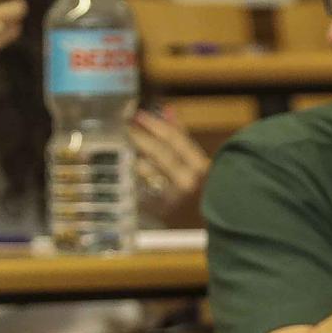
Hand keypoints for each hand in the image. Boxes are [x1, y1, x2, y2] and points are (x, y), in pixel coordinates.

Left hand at [131, 106, 209, 224]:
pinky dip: (129, 174)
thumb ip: (182, 138)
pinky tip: (121, 166)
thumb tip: (166, 110)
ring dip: (130, 154)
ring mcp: (172, 198)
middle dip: (138, 136)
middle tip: (121, 125)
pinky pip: (138, 187)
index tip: (137, 114)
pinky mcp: (157, 211)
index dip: (155, 124)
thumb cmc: (203, 189)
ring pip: (145, 170)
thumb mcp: (198, 162)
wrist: (213, 223)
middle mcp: (188, 182)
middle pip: (159, 152)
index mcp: (201, 167)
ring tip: (118, 142)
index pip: (176, 140)